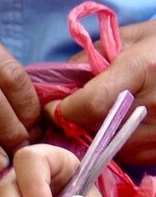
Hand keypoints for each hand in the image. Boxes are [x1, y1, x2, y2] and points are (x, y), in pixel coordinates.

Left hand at [60, 19, 155, 165]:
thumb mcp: (127, 38)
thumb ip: (88, 60)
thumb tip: (59, 88)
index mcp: (141, 70)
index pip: (89, 105)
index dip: (64, 109)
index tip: (55, 105)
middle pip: (98, 129)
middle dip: (77, 124)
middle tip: (74, 113)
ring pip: (114, 149)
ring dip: (99, 138)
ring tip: (102, 119)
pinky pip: (136, 158)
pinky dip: (122, 148)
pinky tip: (124, 130)